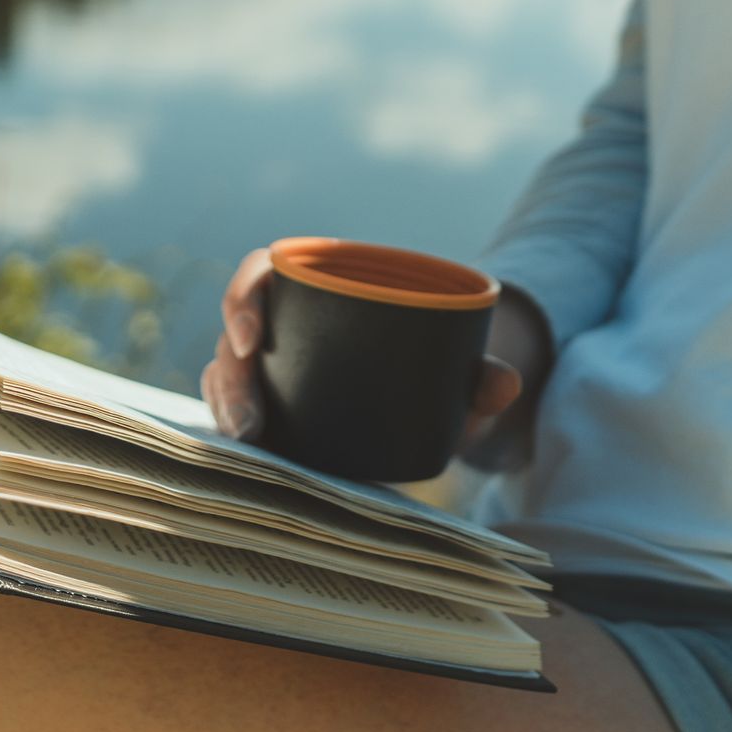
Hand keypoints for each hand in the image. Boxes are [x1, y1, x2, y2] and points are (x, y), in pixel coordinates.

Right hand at [199, 248, 526, 450]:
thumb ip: (477, 374)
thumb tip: (505, 383)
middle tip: (251, 422)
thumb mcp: (452, 363)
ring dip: (227, 411)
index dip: (243, 299)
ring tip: (249, 445)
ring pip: (226, 377)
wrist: (428, 391)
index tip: (252, 337)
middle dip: (232, 379)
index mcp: (314, 287)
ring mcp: (268, 365)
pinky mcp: (268, 403)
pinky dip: (232, 429)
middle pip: (234, 335)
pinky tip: (243, 456)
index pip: (260, 274)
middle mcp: (282, 322)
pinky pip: (233, 409)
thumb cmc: (430, 360)